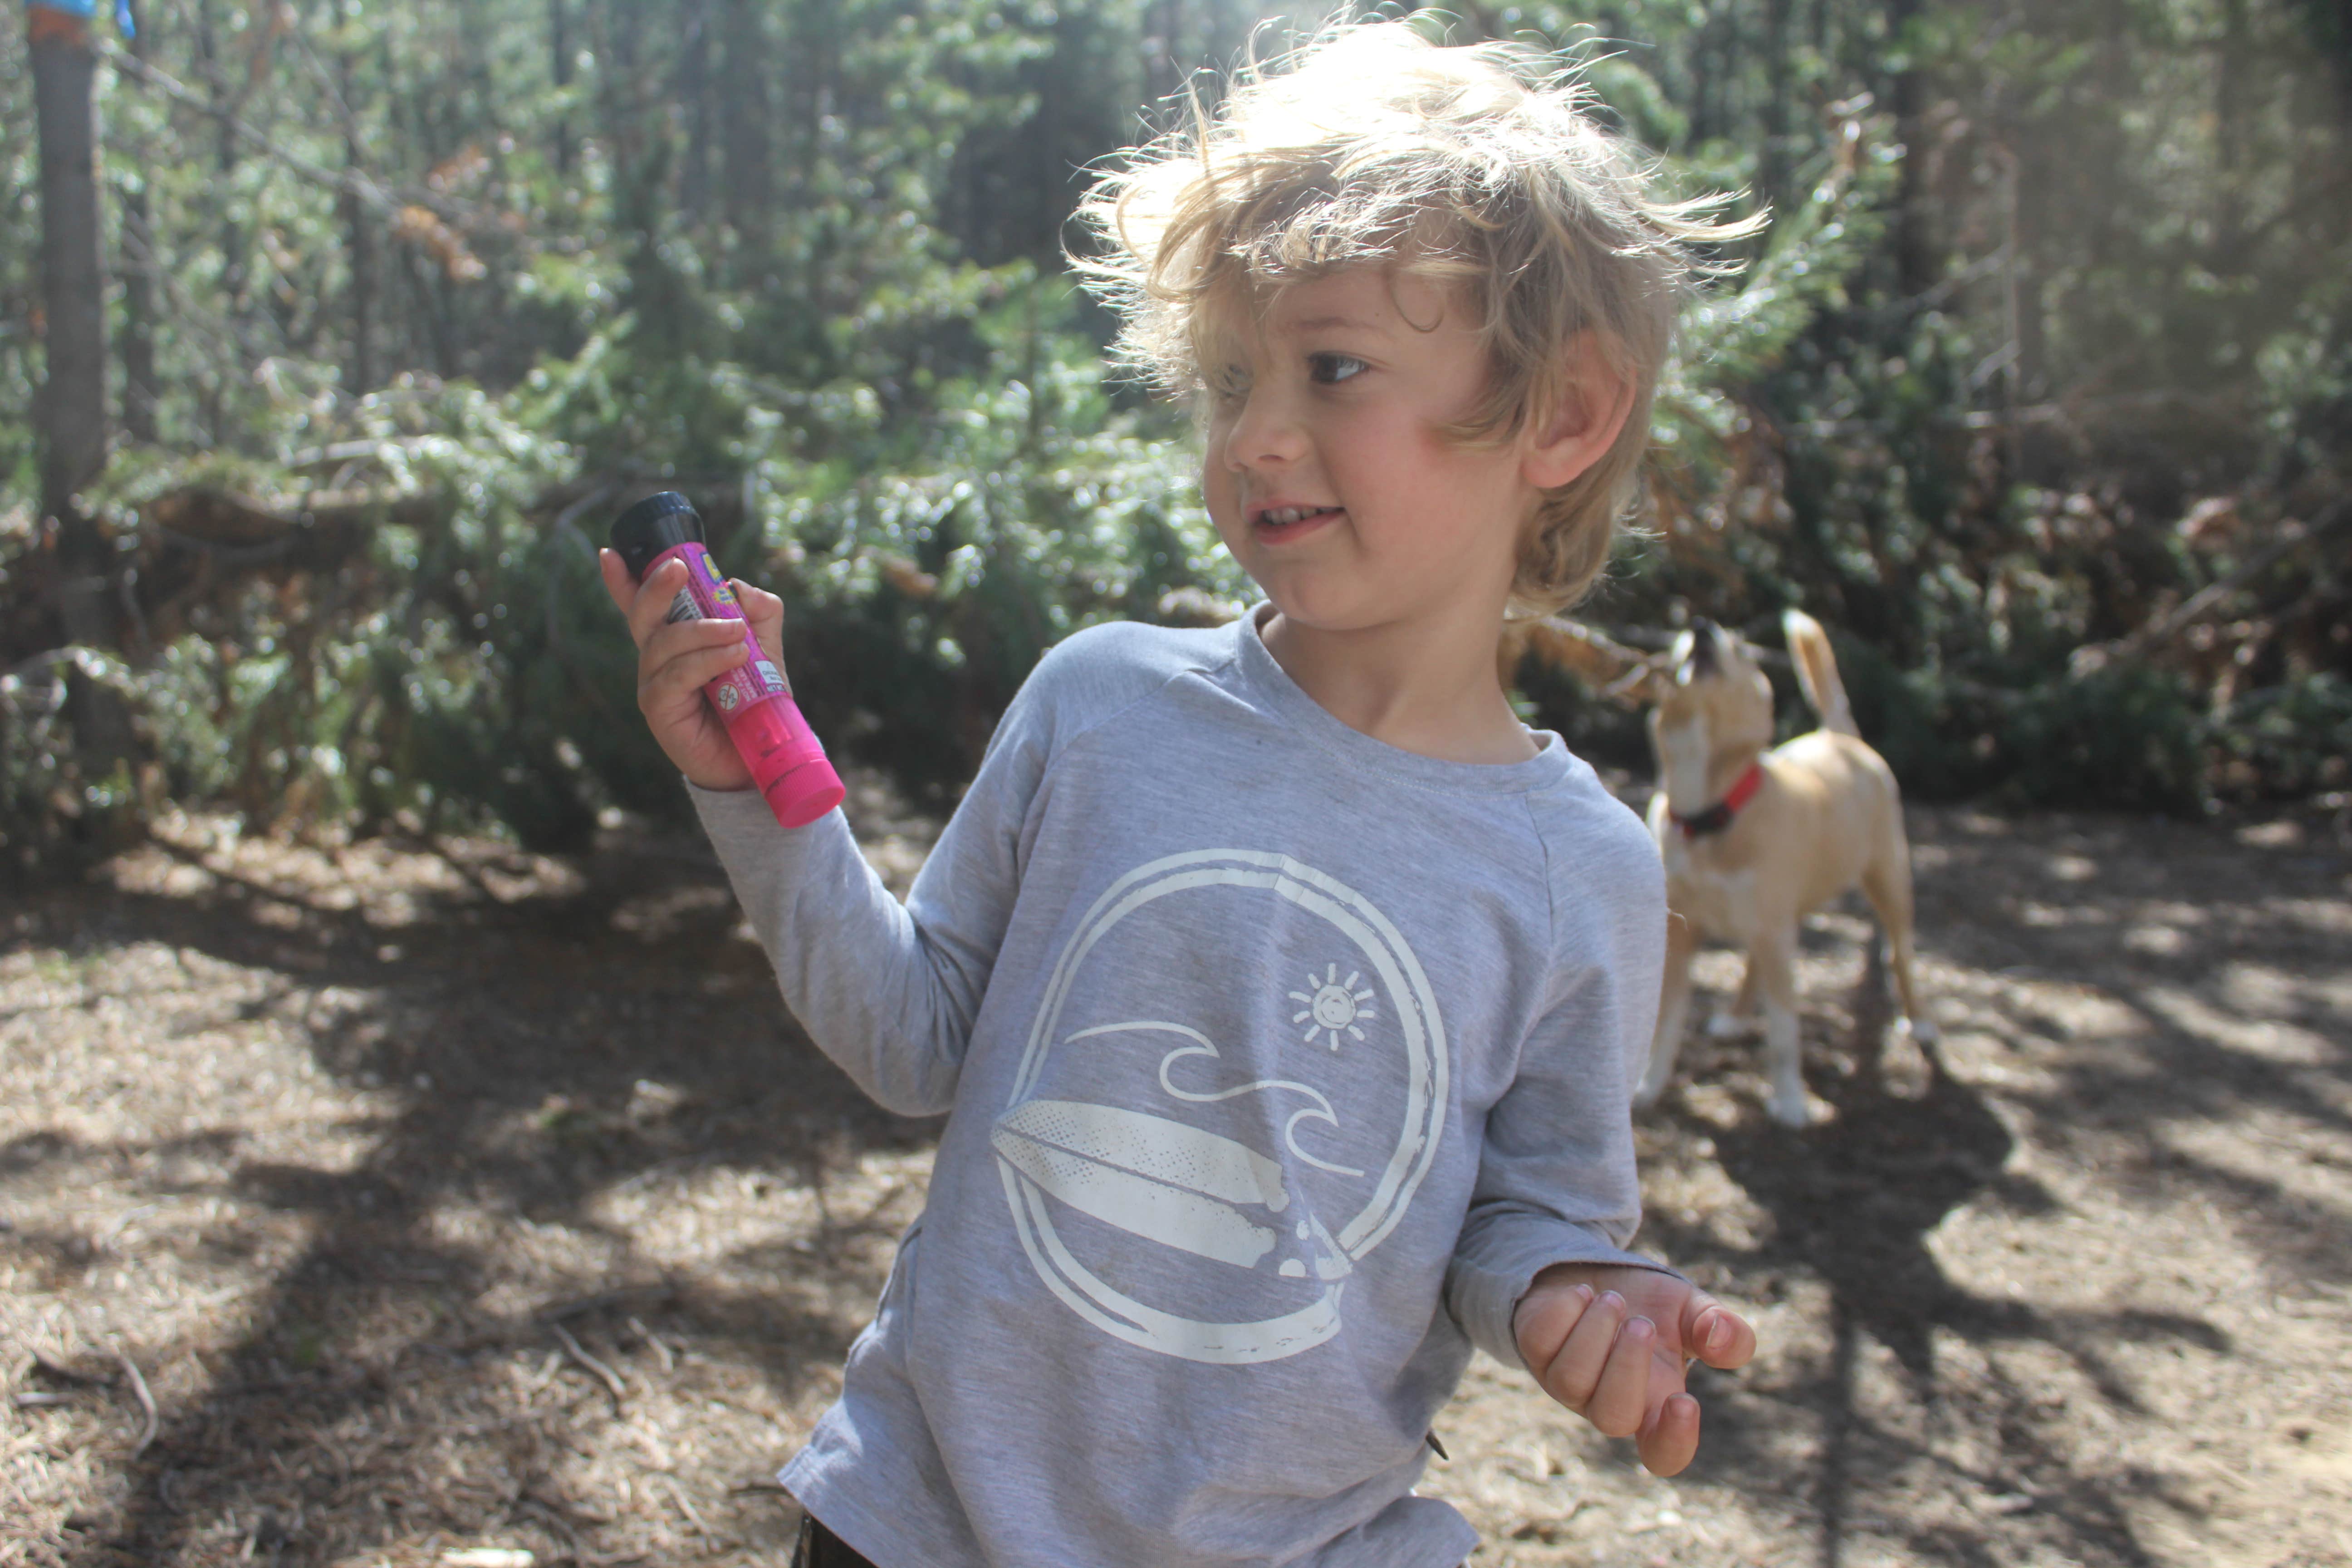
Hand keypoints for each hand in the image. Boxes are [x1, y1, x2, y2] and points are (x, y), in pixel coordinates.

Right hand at [599, 549, 789, 791]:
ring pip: (663, 644)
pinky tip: (734, 656)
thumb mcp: (765, 649)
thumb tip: (739, 587)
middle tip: (680, 568)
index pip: (642, 605)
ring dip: (701, 631)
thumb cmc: (755, 700)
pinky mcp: (660, 710)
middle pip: (643, 615)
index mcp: (675, 639)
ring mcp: (653, 684)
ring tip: (738, 634)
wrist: (760, 754)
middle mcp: (656, 659)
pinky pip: (675, 676)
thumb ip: (759, 614)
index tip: (611, 553)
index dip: (623, 581)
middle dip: (656, 586)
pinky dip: (705, 661)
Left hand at [1512, 1263, 1755, 1477]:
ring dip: (1596, 1332)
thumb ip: (1722, 1329)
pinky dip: (1565, 1311)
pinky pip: (1538, 1342)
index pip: (1663, 1453)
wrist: (1593, 1271)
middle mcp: (1606, 1402)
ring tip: (1612, 1299)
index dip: (1674, 1442)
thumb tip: (1723, 1340)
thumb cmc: (1651, 1305)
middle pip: (1611, 1418)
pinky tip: (1582, 1294)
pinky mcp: (1534, 1350)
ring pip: (1571, 1380)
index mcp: (1654, 1404)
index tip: (1686, 1401)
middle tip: (1643, 1324)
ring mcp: (1565, 1381)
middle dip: (1627, 1366)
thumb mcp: (1693, 1312)